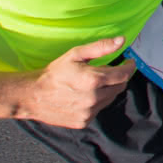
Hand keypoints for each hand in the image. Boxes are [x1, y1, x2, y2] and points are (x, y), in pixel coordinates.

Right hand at [19, 37, 133, 128]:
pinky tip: (84, 95)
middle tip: (108, 70)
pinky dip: (97, 101)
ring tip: (93, 83)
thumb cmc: (54, 73)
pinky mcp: (83, 122)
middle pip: (119, 87)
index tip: (129, 61)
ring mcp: (89, 112)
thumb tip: (121, 41)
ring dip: (108, 90)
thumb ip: (100, 47)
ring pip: (110, 98)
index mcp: (94, 80)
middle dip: (118, 77)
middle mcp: (94, 98)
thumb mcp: (76, 54)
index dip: (130, 67)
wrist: (32, 96)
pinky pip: (98, 110)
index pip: (124, 75)